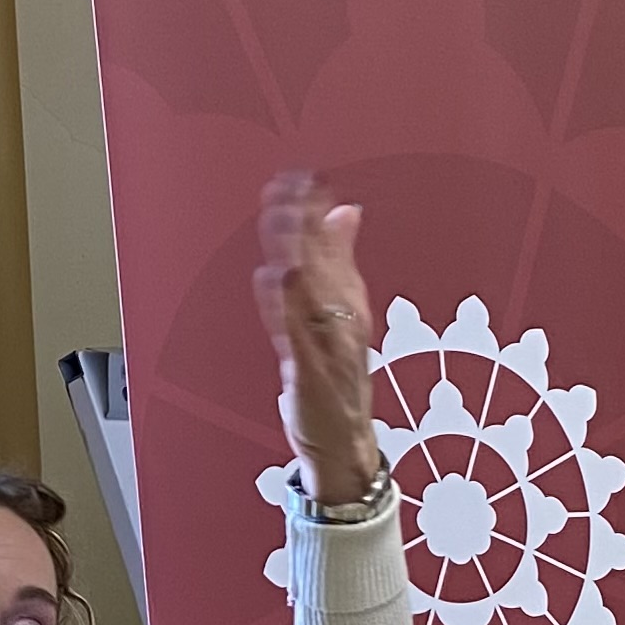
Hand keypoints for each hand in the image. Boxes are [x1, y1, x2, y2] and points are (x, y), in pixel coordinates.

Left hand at [253, 174, 380, 503]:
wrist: (349, 448)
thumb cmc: (341, 380)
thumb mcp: (346, 314)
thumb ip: (342, 261)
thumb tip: (345, 209)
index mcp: (350, 303)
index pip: (332, 248)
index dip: (315, 212)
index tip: (301, 176)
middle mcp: (343, 321)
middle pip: (323, 263)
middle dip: (303, 224)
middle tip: (286, 187)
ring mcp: (328, 348)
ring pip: (312, 293)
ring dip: (296, 254)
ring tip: (280, 221)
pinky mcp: (311, 377)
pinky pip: (298, 337)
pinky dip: (287, 309)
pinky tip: (275, 280)